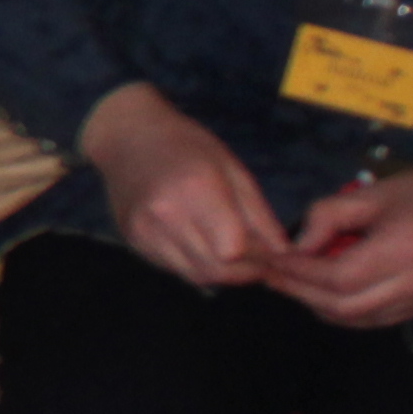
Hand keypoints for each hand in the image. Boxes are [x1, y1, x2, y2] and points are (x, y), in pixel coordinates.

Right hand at [78, 82, 293, 292]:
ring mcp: (145, 232)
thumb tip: (285, 253)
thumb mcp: (232, 169)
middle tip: (257, 261)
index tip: (268, 252)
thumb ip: (259, 214)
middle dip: (243, 272)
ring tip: (233, 254)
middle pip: (214, 270)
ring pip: (196, 275)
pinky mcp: (134, 242)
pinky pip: (175, 268)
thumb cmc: (186, 144)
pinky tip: (203, 245)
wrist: (127, 138)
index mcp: (196, 190)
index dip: (256, 258)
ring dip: (222, 273)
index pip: (232, 250)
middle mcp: (166, 216)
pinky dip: (197, 265)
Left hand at [272, 160, 412, 329]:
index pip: (337, 276)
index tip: (269, 262)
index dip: (298, 273)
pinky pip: (375, 319)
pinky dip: (344, 310)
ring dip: (318, 305)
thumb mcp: (374, 193)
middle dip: (301, 292)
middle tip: (272, 276)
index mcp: (405, 248)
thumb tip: (295, 247)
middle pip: (343, 305)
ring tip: (293, 284)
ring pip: (357, 319)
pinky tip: (324, 293)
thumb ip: (329, 217)